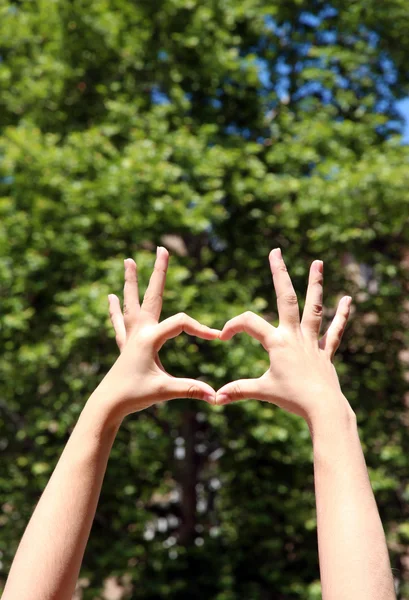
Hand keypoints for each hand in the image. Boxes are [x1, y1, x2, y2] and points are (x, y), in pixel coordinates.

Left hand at [105, 247, 219, 418]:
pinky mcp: (125, 345)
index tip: (218, 338)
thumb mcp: (165, 391)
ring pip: (131, 302)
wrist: (107, 404)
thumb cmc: (134, 396)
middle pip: (152, 295)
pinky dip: (116, 308)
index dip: (202, 328)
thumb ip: (191, 389)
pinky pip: (120, 321)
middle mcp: (139, 331)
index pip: (181, 323)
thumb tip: (216, 396)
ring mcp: (130, 336)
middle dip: (158, 272)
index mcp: (149, 338)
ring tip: (128, 260)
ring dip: (131, 281)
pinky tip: (111, 297)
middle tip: (162, 248)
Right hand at [216, 248, 351, 423]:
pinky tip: (348, 300)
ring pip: (313, 307)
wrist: (323, 408)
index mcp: (277, 342)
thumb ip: (237, 391)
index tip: (225, 336)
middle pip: (285, 298)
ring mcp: (312, 342)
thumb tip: (213, 398)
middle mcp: (295, 335)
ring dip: (315, 284)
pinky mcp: (325, 352)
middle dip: (279, 273)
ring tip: (317, 262)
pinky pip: (334, 331)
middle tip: (276, 251)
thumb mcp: (261, 391)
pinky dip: (341, 315)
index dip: (233, 325)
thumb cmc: (291, 399)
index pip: (249, 322)